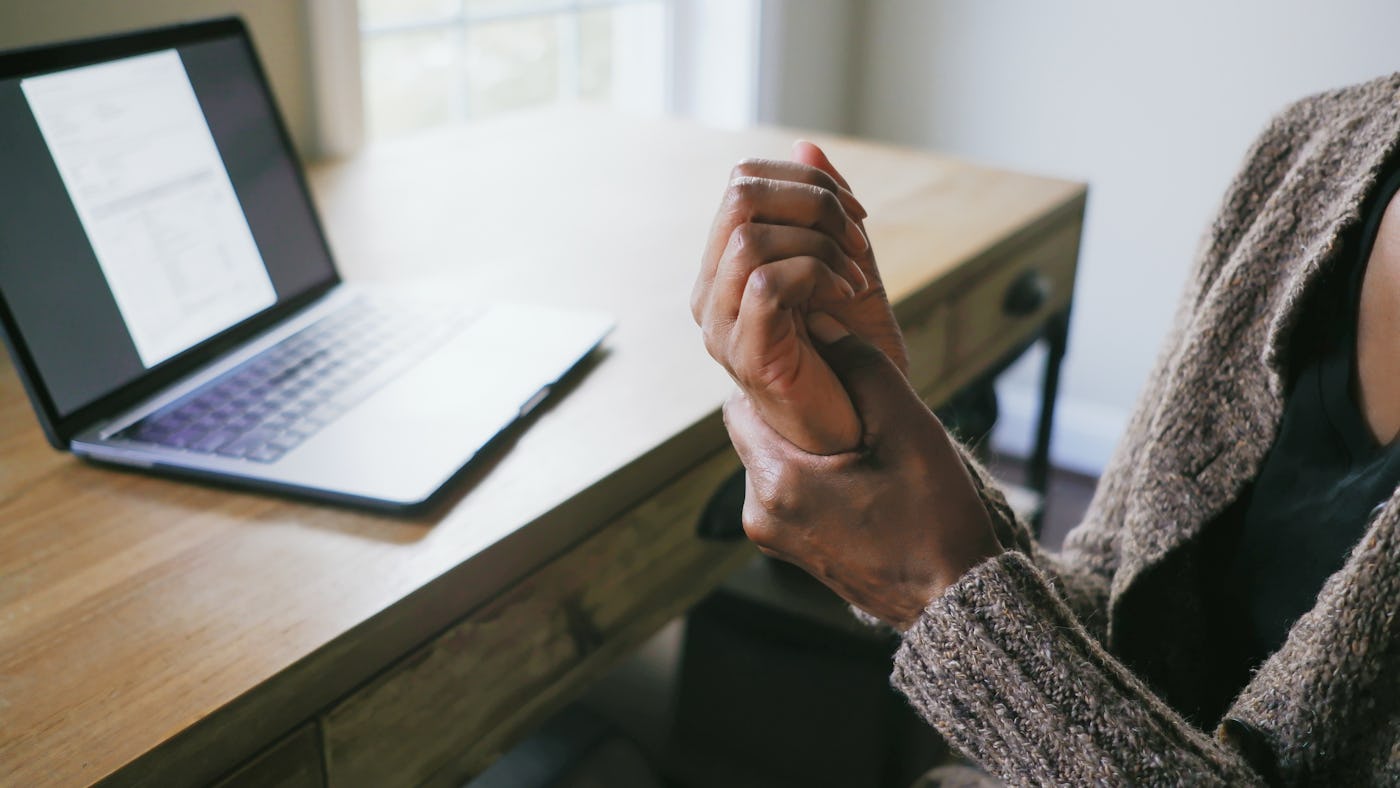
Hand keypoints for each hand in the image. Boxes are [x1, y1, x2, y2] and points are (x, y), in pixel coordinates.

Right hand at [692, 142, 907, 454]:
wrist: (861, 425)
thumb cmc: (848, 353)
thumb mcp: (846, 264)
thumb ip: (826, 211)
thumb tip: (807, 144)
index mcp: (727, 265)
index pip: (743, 180)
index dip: (807, 181)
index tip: (857, 218)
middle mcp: (711, 292)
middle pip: (740, 195)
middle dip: (815, 202)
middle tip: (858, 242)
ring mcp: (721, 325)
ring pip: (749, 236)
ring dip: (820, 243)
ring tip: (854, 275)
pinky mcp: (745, 354)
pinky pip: (766, 282)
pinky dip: (818, 274)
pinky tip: (847, 295)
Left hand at [723, 327, 1000, 629]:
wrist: (956, 604)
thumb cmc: (937, 519)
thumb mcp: (908, 428)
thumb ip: (861, 367)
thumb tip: (820, 323)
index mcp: (777, 483)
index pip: (742, 401)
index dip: (776, 377)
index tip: (816, 369)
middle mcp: (760, 514)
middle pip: (755, 431)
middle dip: (791, 409)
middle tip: (844, 401)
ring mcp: (773, 539)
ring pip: (772, 461)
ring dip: (804, 442)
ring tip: (858, 442)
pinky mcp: (793, 553)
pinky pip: (787, 492)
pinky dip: (812, 474)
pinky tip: (858, 473)